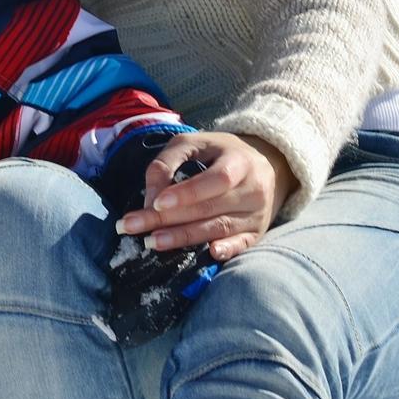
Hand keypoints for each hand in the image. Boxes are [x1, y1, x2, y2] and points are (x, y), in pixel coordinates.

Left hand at [118, 132, 295, 258]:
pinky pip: (244, 244)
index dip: (187, 193)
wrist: (267, 165)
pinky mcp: (256, 232)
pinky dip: (229, 250)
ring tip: (153, 242)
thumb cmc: (221, 153)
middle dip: (168, 219)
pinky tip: (211, 254)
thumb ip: (167, 162)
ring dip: (184, 237)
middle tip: (132, 226)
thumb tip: (150, 197)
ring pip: (219, 228)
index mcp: (239, 162)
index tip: (156, 204)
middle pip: (209, 208)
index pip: (216, 179)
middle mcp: (253, 190)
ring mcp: (257, 214)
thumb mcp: (195, 143)